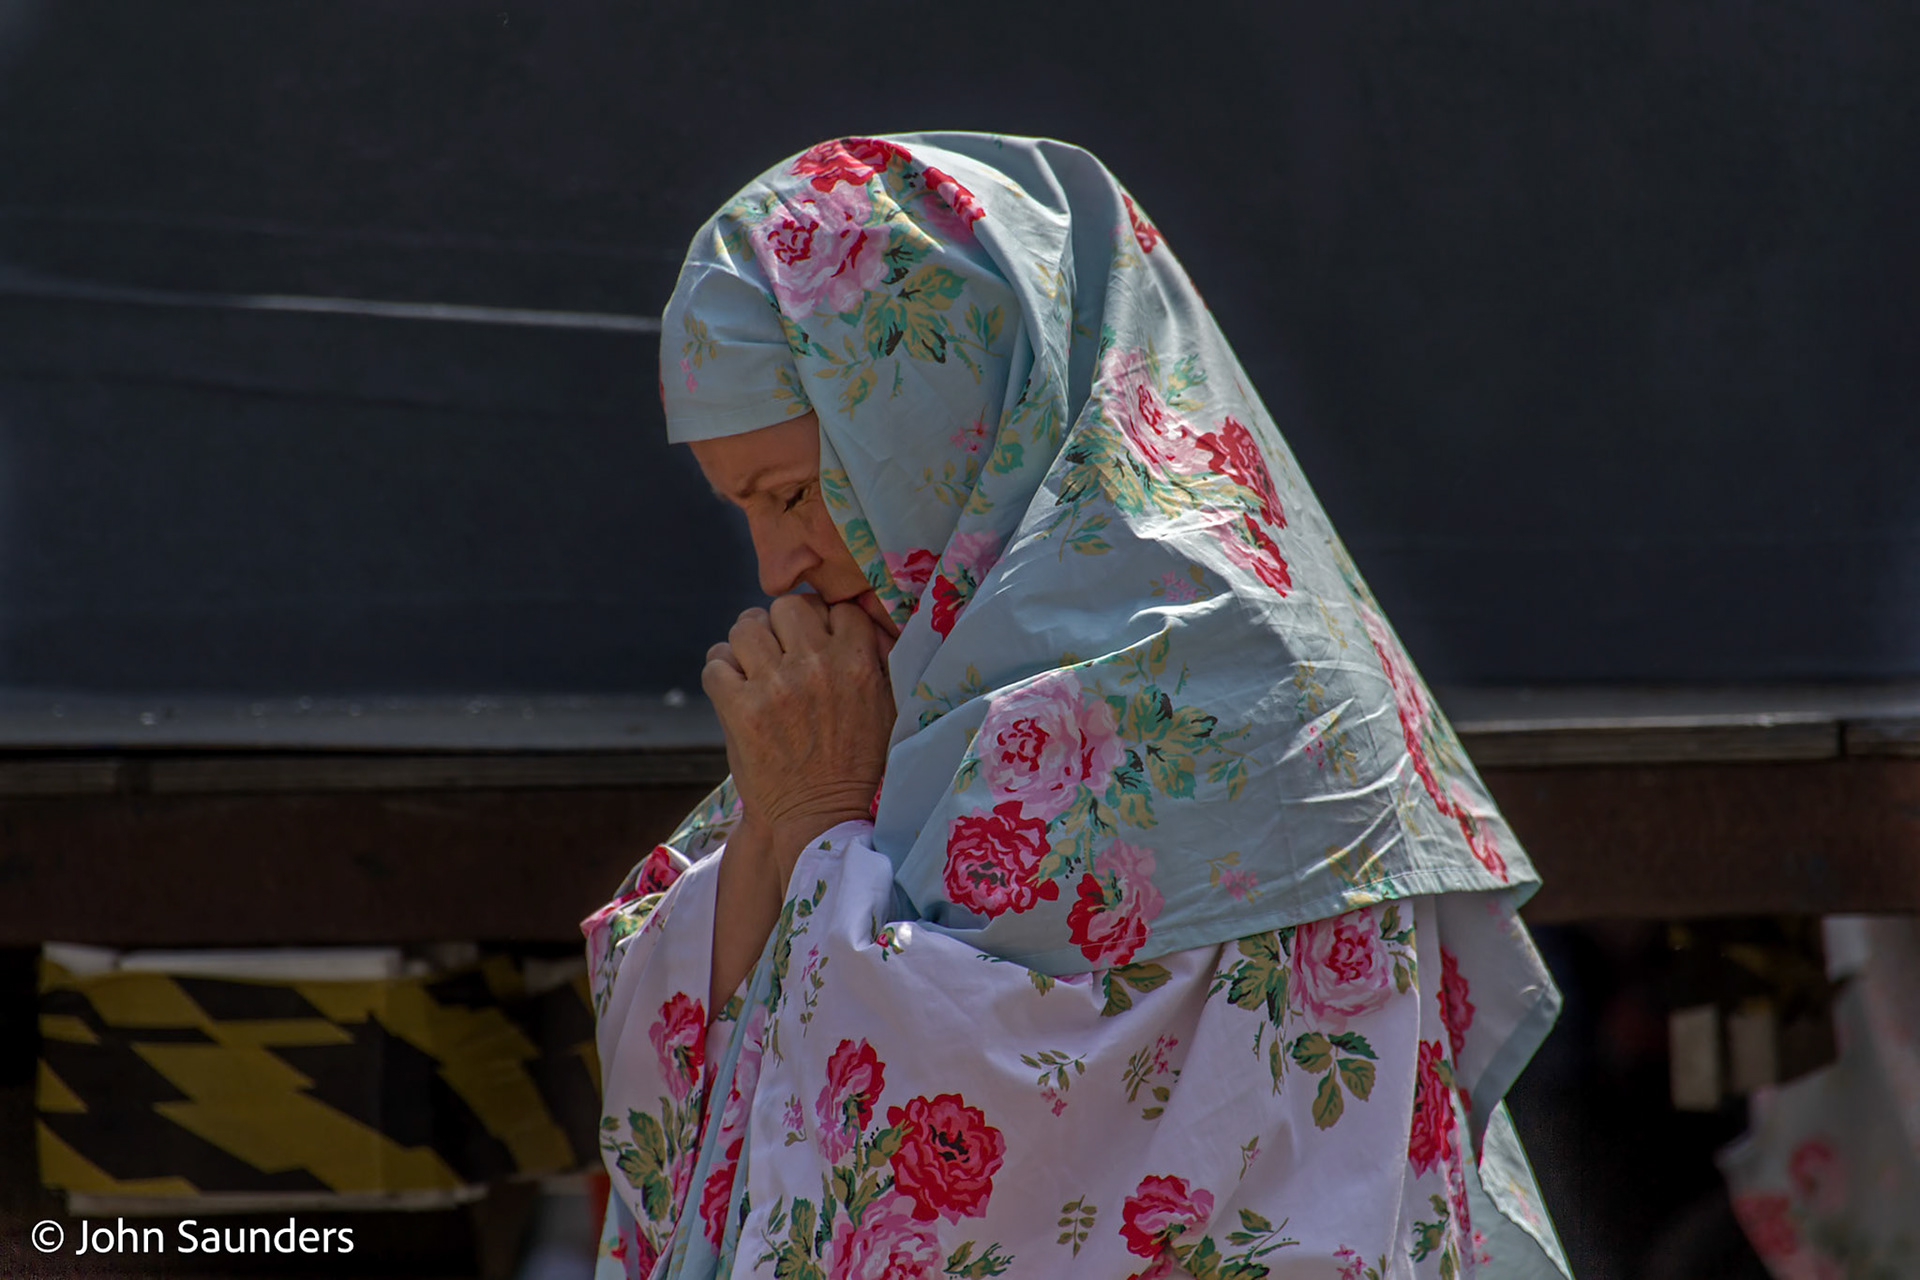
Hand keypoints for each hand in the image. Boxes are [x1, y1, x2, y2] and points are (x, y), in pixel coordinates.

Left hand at [701, 595, 893, 881]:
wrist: (819, 817)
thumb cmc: (855, 763)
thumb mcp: (887, 708)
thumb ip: (877, 660)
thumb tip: (861, 618)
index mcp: (856, 663)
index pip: (837, 606)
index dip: (825, 619)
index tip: (819, 639)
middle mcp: (815, 666)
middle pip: (787, 606)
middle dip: (783, 625)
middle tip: (781, 649)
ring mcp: (773, 686)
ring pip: (745, 626)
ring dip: (747, 643)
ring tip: (753, 664)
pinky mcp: (739, 710)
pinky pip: (716, 662)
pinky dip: (721, 671)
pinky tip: (734, 688)